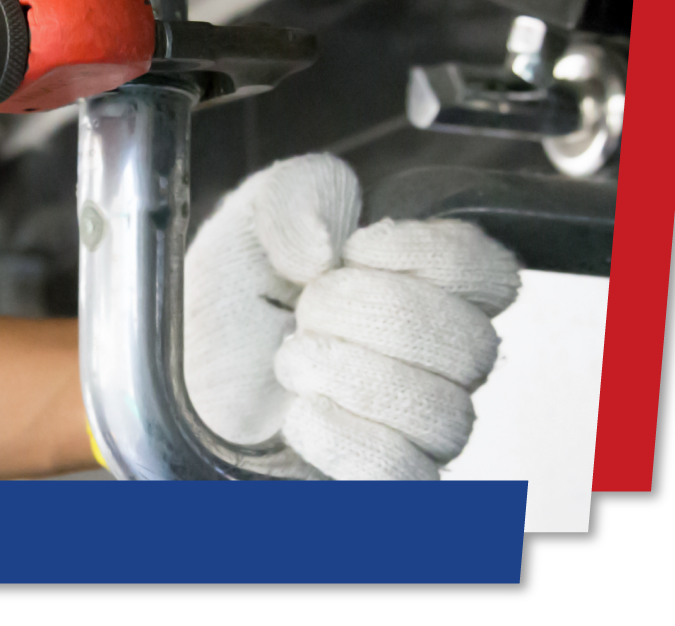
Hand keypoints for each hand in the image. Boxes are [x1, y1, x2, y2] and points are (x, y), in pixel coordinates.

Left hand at [183, 155, 520, 478]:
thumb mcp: (253, 217)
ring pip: (443, 414)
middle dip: (369, 314)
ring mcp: (419, 428)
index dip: (426, 254)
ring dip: (348, 373)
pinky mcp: (384, 481)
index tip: (354, 249)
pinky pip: (402, 473)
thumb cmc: (231, 302)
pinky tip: (300, 411)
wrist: (183, 375)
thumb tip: (326, 245)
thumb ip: (299, 193)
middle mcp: (438, 360)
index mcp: (426, 286)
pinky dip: (341, 436)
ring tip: (293, 359)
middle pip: (470, 344)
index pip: (490, 273)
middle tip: (308, 309)